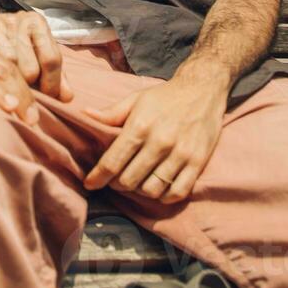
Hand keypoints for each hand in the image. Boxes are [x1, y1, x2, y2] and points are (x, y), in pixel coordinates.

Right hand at [0, 9, 71, 101]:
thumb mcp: (37, 53)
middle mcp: (16, 20)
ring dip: (8, 85)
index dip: (52, 84)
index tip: (49, 97)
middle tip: (24, 94)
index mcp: (36, 22)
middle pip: (29, 68)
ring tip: (7, 89)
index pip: (52, 59)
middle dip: (29, 87)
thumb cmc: (13, 44)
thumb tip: (67, 97)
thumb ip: (55, 75)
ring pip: (7, 69)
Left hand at [83, 72, 227, 202]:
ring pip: (152, 189)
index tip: (90, 184)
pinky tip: (158, 188)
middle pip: (129, 180)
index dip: (98, 177)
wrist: (202, 91)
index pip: (113, 161)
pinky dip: (164, 197)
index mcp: (140, 126)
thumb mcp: (135, 100)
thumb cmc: (164, 97)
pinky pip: (178, 192)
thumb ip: (111, 113)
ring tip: (136, 182)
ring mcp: (180, 154)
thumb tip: (85, 115)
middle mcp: (159, 142)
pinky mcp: (198, 162)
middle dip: (117, 184)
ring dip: (140, 191)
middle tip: (115, 180)